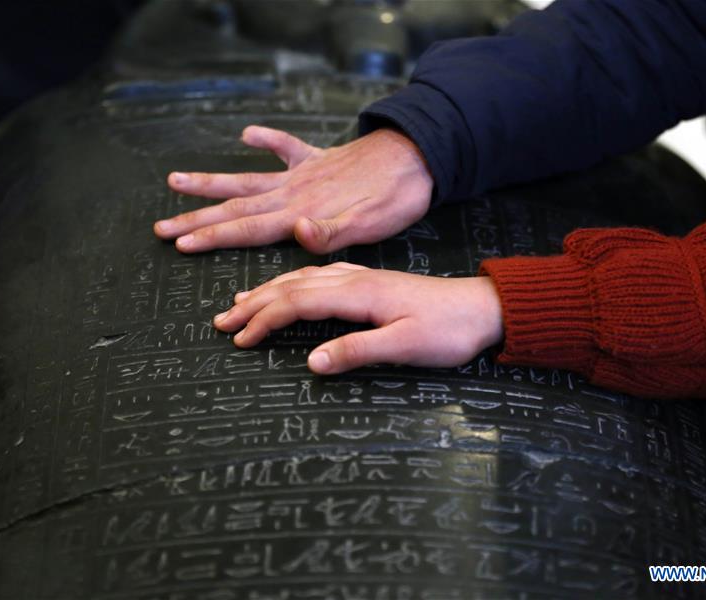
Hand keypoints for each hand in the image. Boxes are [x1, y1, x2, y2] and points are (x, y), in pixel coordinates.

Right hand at [153, 126, 433, 253]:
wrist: (420, 155)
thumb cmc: (396, 198)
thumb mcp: (370, 224)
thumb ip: (331, 233)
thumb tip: (296, 234)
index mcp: (301, 212)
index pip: (247, 228)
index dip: (212, 237)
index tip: (180, 244)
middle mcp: (293, 192)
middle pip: (235, 207)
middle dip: (196, 220)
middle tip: (161, 227)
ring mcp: (303, 174)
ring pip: (247, 180)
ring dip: (211, 183)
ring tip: (175, 180)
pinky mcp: (318, 160)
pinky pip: (286, 148)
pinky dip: (267, 139)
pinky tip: (246, 133)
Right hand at [212, 263, 503, 373]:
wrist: (483, 308)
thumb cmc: (449, 331)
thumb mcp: (406, 345)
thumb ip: (357, 351)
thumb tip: (311, 363)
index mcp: (358, 293)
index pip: (297, 302)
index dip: (265, 320)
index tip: (239, 339)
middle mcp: (355, 279)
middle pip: (292, 286)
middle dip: (255, 304)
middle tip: (222, 321)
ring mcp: (363, 278)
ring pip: (304, 279)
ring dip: (270, 291)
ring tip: (241, 302)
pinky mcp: (371, 282)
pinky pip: (321, 277)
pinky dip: (295, 283)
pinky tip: (291, 287)